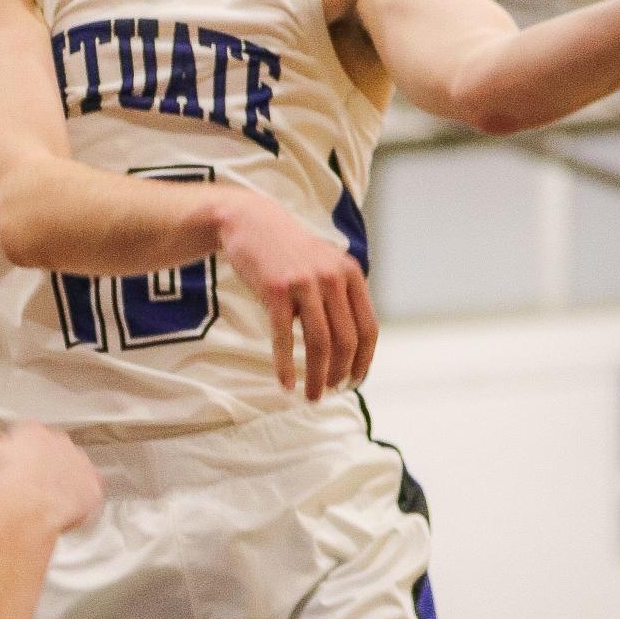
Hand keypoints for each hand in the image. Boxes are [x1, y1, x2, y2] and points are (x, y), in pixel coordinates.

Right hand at [0, 422, 102, 533]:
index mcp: (34, 432)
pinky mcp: (93, 484)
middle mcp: (60, 442)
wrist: (27, 511)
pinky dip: (81, 497)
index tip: (21, 463)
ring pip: (75, 467)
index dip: (25, 451)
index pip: (32, 434)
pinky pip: (90, 488)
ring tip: (49, 499)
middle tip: (34, 483)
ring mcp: (79, 462)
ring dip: (66, 479)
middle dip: (47, 464)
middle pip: (56, 449)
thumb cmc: (9, 489)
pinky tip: (66, 506)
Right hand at [218, 190, 377, 399]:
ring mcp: (305, 282)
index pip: (368, 328)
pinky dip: (286, 365)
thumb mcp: (325, 265)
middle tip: (329, 392)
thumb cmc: (288, 253)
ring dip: (317, 376)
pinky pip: (285, 337)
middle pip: (346, 340)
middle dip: (339, 373)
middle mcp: (333, 277)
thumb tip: (352, 346)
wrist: (251, 222)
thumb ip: (341, 296)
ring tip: (311, 396)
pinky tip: (286, 384)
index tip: (354, 381)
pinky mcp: (276, 289)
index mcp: (351, 275)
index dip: (364, 360)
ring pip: (320, 343)